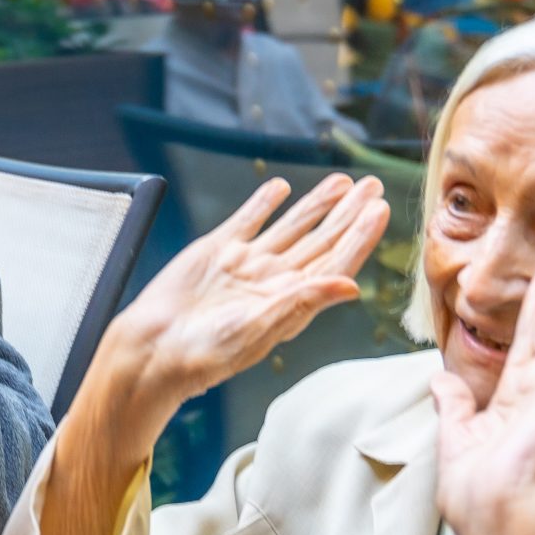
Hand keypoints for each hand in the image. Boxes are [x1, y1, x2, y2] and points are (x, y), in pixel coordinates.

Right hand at [98, 173, 389, 441]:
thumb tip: (352, 286)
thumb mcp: (259, 329)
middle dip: (348, 214)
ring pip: (291, 227)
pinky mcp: (216, 251)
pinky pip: (248, 220)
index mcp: (291, 302)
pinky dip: (265, 203)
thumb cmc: (205, 352)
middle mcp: (274, 281)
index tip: (380, 210)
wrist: (154, 347)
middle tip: (372, 187)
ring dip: (316, 205)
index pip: (335, 263)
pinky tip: (282, 188)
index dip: (360, 237)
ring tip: (342, 183)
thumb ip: (304, 301)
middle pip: (321, 241)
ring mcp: (246, 264)